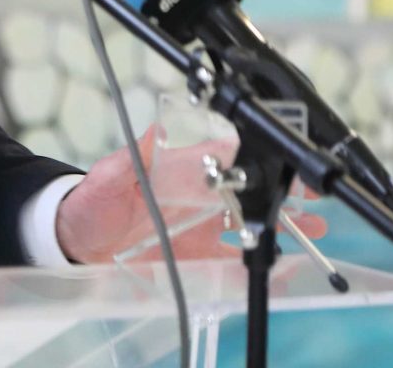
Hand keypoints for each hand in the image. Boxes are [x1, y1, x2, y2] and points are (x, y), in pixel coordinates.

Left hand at [54, 126, 327, 263]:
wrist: (76, 238)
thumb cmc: (91, 201)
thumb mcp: (108, 174)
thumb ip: (133, 156)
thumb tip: (157, 130)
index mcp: (179, 169)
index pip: (225, 157)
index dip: (257, 156)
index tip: (283, 160)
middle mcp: (195, 195)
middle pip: (248, 190)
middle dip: (283, 190)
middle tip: (316, 195)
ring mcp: (198, 224)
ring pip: (249, 221)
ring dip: (282, 223)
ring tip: (316, 227)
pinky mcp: (195, 252)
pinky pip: (232, 256)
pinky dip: (258, 257)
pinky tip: (283, 263)